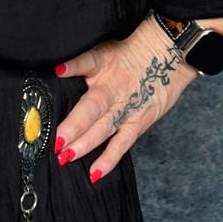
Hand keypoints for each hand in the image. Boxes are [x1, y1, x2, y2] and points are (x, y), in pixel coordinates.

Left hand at [52, 14, 198, 183]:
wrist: (168, 56)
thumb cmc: (130, 52)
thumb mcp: (103, 48)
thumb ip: (79, 62)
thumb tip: (55, 68)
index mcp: (103, 64)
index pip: (85, 63)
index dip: (71, 67)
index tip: (57, 72)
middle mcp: (113, 87)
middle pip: (92, 107)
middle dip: (73, 126)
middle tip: (56, 142)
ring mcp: (127, 107)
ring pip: (104, 129)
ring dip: (85, 144)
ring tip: (66, 156)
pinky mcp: (139, 122)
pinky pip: (122, 143)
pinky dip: (109, 159)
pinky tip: (95, 173)